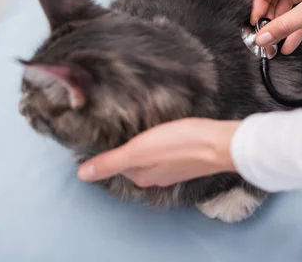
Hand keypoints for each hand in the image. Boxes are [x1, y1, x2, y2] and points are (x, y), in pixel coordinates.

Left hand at [77, 118, 238, 187]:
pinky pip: (170, 152)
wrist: (220, 143)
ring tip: (144, 125)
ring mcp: (175, 169)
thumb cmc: (179, 144)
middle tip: (123, 124)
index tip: (108, 131)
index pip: (117, 164)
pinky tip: (167, 131)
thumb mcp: (138, 151)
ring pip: (153, 157)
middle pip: (135, 162)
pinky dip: (164, 144)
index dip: (112, 149)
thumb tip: (82, 176)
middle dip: (129, 147)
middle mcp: (157, 177)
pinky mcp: (190, 159)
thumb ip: (111, 162)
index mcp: (141, 176)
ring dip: (147, 146)